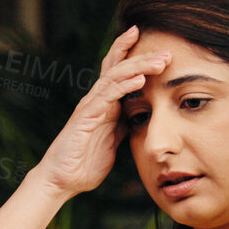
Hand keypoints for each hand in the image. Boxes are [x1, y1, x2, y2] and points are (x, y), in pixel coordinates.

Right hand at [30, 26, 170, 196]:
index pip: (119, 73)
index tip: (158, 48)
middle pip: (119, 68)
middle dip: (143, 57)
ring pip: (115, 77)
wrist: (62, 180)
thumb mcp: (112, 140)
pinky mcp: (86, 117)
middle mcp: (97, 100)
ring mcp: (90, 106)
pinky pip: (107, 96)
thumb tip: (138, 117)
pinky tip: (139, 80)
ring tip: (159, 61)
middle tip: (166, 51)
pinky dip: (124, 86)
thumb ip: (123, 125)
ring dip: (138, 67)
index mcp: (104, 104)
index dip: (134, 56)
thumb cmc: (85, 162)